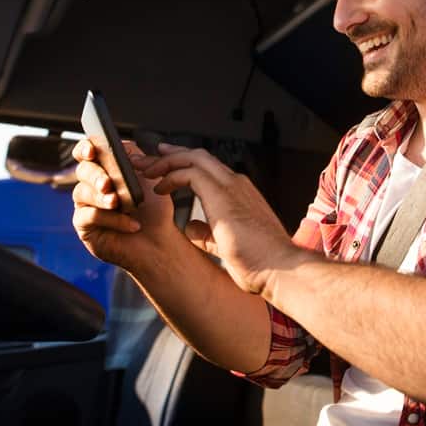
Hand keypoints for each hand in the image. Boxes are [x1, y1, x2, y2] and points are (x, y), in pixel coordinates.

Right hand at [71, 138, 174, 270]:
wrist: (159, 238)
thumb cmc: (153, 207)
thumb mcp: (149, 175)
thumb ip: (134, 156)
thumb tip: (120, 145)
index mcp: (105, 168)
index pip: (86, 152)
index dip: (85, 148)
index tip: (92, 151)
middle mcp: (91, 185)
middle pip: (83, 170)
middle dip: (95, 175)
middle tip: (107, 183)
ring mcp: (85, 205)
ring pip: (82, 193)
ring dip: (102, 198)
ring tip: (119, 203)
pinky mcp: (84, 227)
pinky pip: (89, 217)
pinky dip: (112, 219)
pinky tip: (131, 223)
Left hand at [134, 144, 307, 295]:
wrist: (280, 269)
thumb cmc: (260, 263)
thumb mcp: (227, 244)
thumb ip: (209, 233)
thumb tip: (192, 228)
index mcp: (240, 193)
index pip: (208, 169)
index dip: (183, 165)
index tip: (164, 167)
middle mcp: (236, 183)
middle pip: (198, 156)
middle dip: (170, 155)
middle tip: (148, 159)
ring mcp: (231, 186)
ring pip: (193, 157)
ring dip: (165, 162)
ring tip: (145, 171)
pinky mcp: (222, 194)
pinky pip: (189, 173)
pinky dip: (170, 177)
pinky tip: (158, 189)